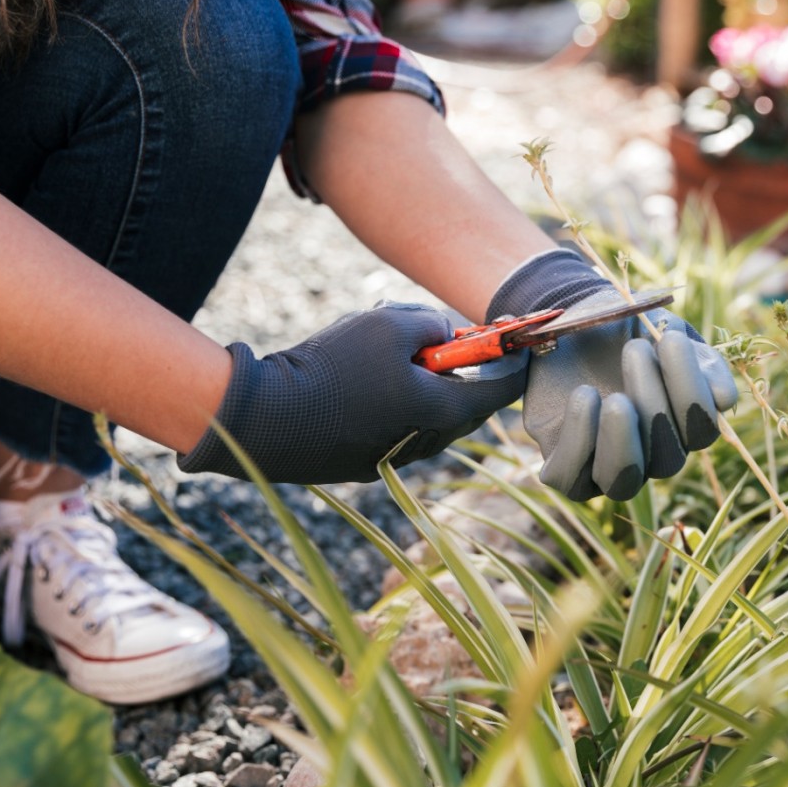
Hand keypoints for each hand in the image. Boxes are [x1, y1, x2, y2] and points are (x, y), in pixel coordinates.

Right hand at [179, 303, 526, 483]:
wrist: (266, 420)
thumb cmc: (332, 367)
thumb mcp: (389, 323)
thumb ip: (430, 323)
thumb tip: (444, 332)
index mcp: (441, 411)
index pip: (500, 392)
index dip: (515, 363)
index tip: (521, 343)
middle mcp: (425, 442)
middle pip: (464, 405)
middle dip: (463, 372)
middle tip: (452, 342)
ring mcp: (394, 457)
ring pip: (428, 416)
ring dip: (424, 385)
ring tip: (389, 351)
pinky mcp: (364, 463)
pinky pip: (397, 427)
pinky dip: (397, 402)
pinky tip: (362, 377)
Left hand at [489, 250, 738, 500]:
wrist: (567, 327)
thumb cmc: (622, 330)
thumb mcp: (665, 331)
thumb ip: (700, 359)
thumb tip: (723, 398)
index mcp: (680, 425)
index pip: (701, 431)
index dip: (693, 393)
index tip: (671, 340)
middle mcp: (648, 455)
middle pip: (667, 460)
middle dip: (654, 405)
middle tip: (634, 349)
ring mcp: (606, 466)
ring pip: (622, 483)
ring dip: (622, 440)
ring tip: (614, 397)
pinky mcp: (566, 467)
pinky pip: (572, 480)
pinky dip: (579, 441)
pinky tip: (583, 395)